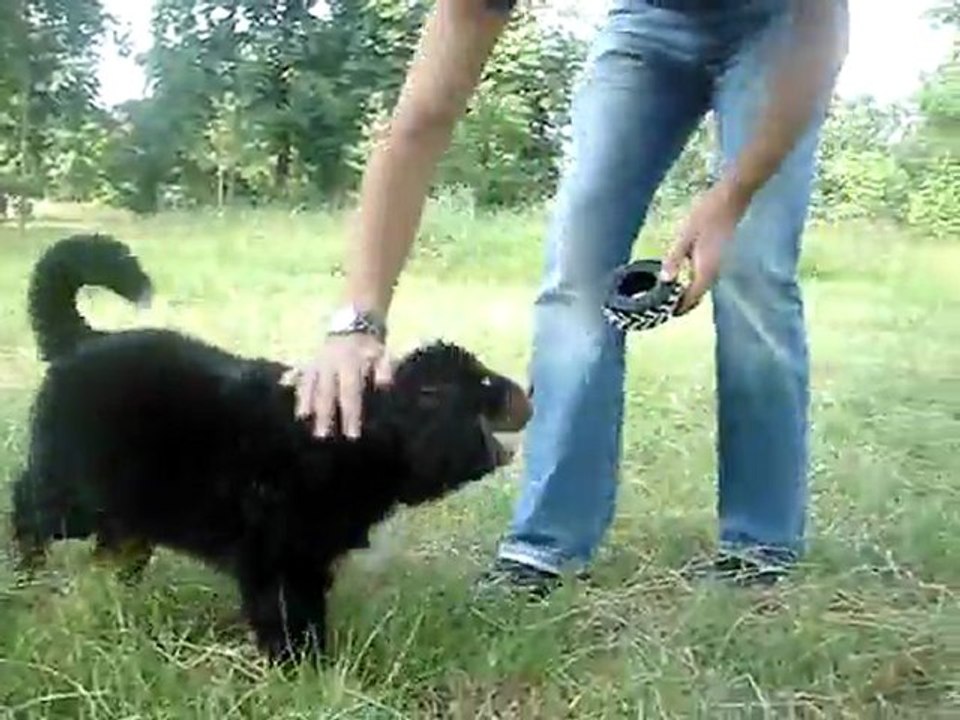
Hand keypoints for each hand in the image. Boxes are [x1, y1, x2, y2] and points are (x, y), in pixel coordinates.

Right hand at [282, 333, 392, 438]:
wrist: (354, 319)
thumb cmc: (370, 343)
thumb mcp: (381, 353)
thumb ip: (383, 369)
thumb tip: (383, 385)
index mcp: (350, 364)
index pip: (350, 394)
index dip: (350, 415)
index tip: (351, 435)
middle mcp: (331, 364)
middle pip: (326, 393)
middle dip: (324, 415)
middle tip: (321, 436)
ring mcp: (318, 362)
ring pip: (310, 384)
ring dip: (307, 403)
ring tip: (302, 419)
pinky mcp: (312, 360)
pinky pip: (302, 375)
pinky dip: (297, 386)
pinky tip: (291, 399)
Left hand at [660, 179, 750, 315]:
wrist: (732, 199)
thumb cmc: (707, 214)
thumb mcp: (685, 236)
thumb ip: (674, 259)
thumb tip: (664, 281)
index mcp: (705, 270)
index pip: (691, 299)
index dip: (677, 308)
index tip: (663, 312)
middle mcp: (715, 273)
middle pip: (698, 297)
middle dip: (682, 304)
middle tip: (663, 304)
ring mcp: (720, 266)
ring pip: (702, 288)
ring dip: (688, 294)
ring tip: (669, 292)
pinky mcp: (720, 258)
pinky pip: (705, 278)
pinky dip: (694, 283)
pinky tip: (682, 276)